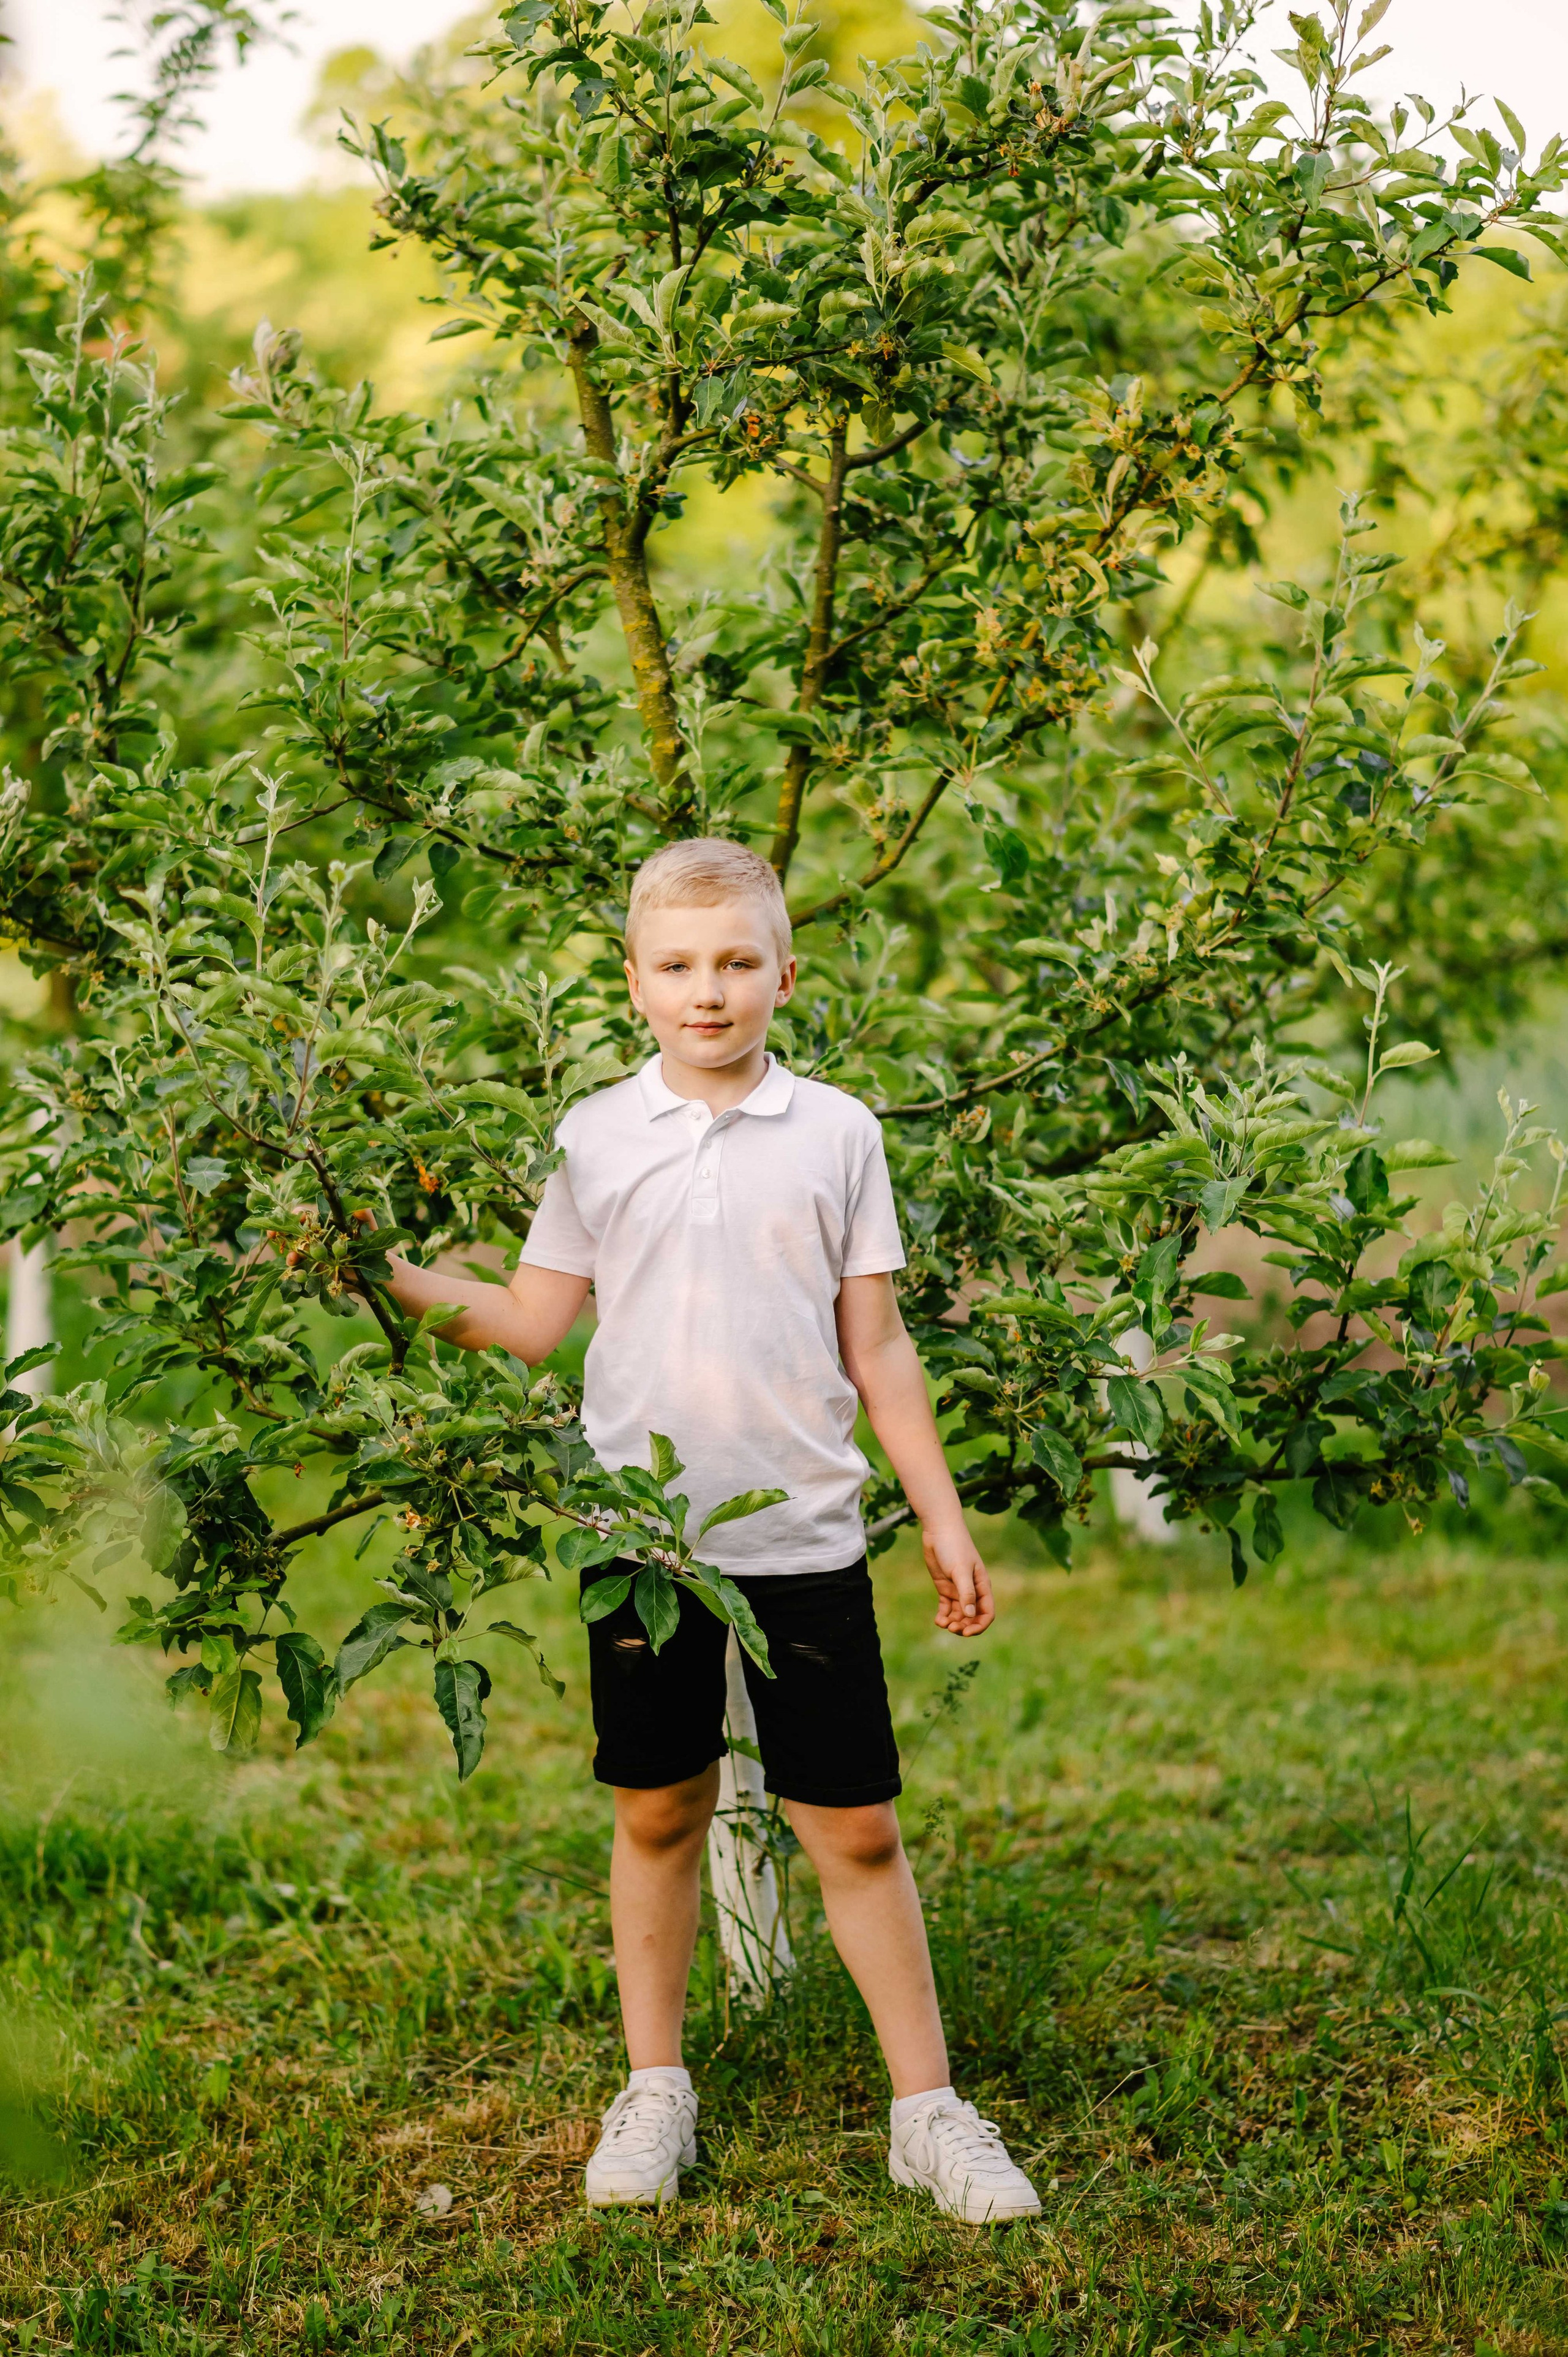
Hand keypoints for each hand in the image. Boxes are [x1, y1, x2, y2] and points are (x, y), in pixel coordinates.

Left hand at [922, 1522, 993, 1636]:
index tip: (966, 1633)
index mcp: (982, 1586)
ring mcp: (958, 1589)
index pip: (987, 1613)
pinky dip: (943, 1616)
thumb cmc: (954, 1547)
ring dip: (953, 1623)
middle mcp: (972, 1590)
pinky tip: (938, 1620)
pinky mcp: (945, 1587)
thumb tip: (970, 1616)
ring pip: (959, 1614)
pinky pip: (946, 1608)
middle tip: (951, 1628)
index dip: (979, 1625)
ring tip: (942, 1624)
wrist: (939, 1530)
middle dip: (964, 1626)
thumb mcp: (961, 1570)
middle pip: (972, 1617)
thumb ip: (966, 1592)